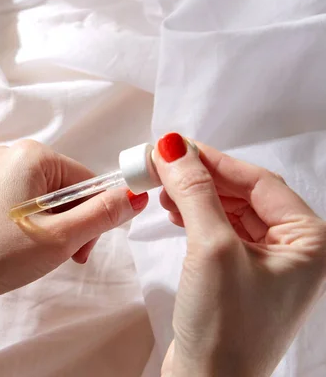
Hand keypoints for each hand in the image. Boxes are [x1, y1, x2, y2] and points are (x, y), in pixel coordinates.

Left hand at [0, 140, 148, 307]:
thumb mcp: (61, 237)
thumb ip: (103, 214)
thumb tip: (138, 194)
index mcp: (33, 155)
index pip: (88, 181)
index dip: (95, 218)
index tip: (82, 250)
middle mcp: (13, 154)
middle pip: (67, 189)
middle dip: (72, 225)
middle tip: (61, 257)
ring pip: (46, 199)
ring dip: (54, 229)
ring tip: (37, 256)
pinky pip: (24, 203)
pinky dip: (33, 226)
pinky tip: (19, 248)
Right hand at [154, 133, 325, 376]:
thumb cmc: (226, 326)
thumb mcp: (211, 248)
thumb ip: (195, 193)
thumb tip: (173, 148)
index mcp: (310, 242)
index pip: (259, 182)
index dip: (215, 160)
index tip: (175, 146)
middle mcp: (295, 250)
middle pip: (244, 194)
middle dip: (201, 178)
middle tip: (162, 164)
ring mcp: (268, 265)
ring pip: (229, 212)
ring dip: (195, 197)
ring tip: (163, 189)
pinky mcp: (241, 276)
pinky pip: (221, 232)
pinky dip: (196, 218)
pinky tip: (174, 212)